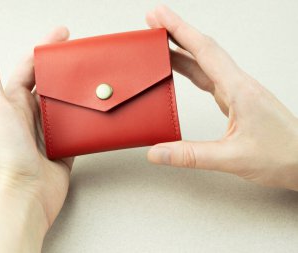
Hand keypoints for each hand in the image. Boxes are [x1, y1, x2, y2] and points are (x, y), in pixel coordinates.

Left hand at [0, 27, 71, 252]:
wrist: (25, 194)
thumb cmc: (7, 155)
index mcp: (13, 102)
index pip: (30, 68)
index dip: (45, 49)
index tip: (63, 37)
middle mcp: (30, 114)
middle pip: (50, 83)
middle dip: (65, 67)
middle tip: (83, 56)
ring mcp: (47, 131)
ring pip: (65, 103)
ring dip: (77, 91)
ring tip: (93, 79)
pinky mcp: (63, 146)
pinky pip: (76, 126)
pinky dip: (85, 116)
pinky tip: (94, 110)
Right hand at [146, 6, 297, 190]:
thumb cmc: (282, 155)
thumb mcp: (232, 158)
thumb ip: (191, 155)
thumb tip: (158, 152)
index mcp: (239, 90)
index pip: (204, 51)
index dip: (179, 30)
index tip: (160, 15)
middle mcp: (239, 85)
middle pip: (203, 50)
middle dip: (177, 32)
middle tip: (154, 22)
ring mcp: (239, 91)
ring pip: (206, 63)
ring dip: (182, 50)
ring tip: (161, 44)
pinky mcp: (237, 100)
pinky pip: (210, 77)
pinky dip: (192, 68)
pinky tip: (181, 69)